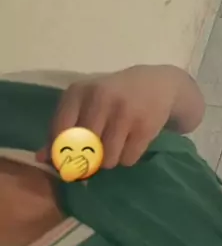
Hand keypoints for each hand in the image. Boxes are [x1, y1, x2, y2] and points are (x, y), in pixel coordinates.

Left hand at [37, 65, 183, 169]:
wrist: (156, 84)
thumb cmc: (112, 97)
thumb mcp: (85, 104)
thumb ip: (62, 129)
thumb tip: (41, 158)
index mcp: (78, 92)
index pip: (60, 133)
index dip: (63, 154)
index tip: (70, 159)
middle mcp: (99, 98)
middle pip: (84, 150)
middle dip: (90, 160)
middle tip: (97, 155)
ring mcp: (124, 112)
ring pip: (108, 159)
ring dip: (111, 160)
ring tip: (116, 146)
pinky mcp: (145, 126)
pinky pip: (128, 159)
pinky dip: (128, 158)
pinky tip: (131, 143)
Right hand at [59, 154, 89, 181]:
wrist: (65, 177)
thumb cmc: (64, 170)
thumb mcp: (64, 164)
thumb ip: (67, 160)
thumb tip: (69, 156)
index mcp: (71, 164)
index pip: (77, 160)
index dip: (81, 158)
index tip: (82, 156)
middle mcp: (75, 167)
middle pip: (81, 163)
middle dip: (84, 160)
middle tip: (85, 159)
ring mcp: (77, 171)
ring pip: (83, 167)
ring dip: (85, 164)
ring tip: (87, 162)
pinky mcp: (79, 174)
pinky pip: (83, 171)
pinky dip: (85, 168)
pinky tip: (86, 167)